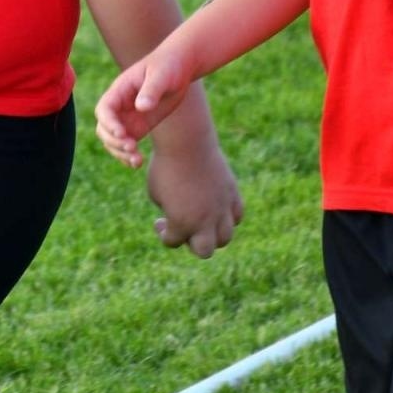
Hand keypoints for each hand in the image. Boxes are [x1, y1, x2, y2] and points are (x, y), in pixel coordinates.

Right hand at [94, 43, 195, 168]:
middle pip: (104, 128)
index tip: (122, 133)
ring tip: (136, 160)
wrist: (180, 68)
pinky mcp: (139, 127)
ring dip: (120, 152)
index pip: (104, 109)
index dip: (108, 123)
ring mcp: (127, 118)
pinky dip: (128, 155)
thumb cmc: (168, 65)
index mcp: (119, 90)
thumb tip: (141, 107)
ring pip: (113, 140)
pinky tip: (137, 162)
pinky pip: (127, 144)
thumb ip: (151, 90)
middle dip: (114, 141)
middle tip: (132, 147)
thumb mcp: (161, 75)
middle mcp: (119, 106)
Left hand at [146, 139, 243, 258]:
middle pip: (205, 251)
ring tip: (201, 219)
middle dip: (192, 242)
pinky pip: (236, 215)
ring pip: (225, 237)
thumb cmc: (165, 166)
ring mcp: (222, 208)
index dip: (163, 233)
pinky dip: (227, 216)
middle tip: (184, 226)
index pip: (172, 242)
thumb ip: (170, 213)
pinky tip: (214, 205)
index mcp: (182, 222)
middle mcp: (205, 220)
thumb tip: (180, 219)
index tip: (159, 221)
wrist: (186, 141)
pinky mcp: (232, 193)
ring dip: (212, 234)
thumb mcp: (156, 193)